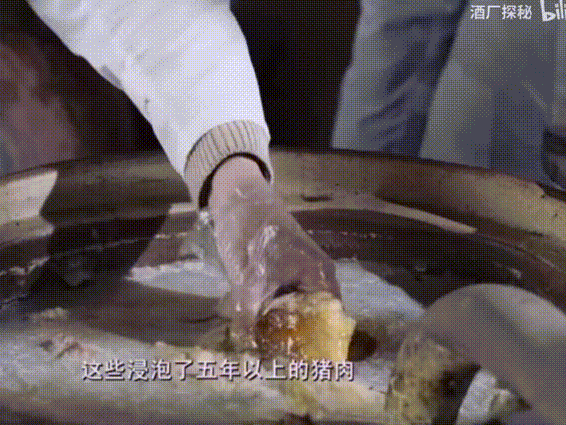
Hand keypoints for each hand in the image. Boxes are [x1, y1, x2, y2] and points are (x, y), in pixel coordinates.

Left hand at [207, 156, 340, 347]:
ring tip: (265, 350)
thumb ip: (250, 313)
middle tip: (277, 361)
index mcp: (320, 276)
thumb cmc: (252, 234)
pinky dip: (271, 314)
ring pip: (295, 310)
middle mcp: (316, 277)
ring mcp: (300, 275)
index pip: (330, 320)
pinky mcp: (282, 273)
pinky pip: (282, 301)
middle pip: (313, 318)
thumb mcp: (249, 277)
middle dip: (296, 340)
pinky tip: (256, 329)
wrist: (236, 199)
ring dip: (281, 328)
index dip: (318, 344)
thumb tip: (247, 346)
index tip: (301, 365)